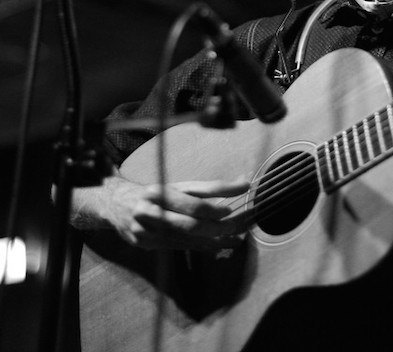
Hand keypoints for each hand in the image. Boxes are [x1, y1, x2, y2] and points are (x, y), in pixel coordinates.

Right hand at [75, 175, 249, 249]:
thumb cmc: (152, 194)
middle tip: (239, 224)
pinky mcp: (145, 243)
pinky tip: (217, 246)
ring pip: (187, 236)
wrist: (113, 204)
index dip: (221, 195)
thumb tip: (241, 182)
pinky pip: (179, 247)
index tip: (242, 192)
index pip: (197, 192)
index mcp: (161, 190)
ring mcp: (146, 228)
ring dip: (215, 239)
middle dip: (219, 223)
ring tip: (235, 238)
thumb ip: (205, 189)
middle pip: (192, 219)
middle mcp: (152, 208)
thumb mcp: (174, 186)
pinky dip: (201, 247)